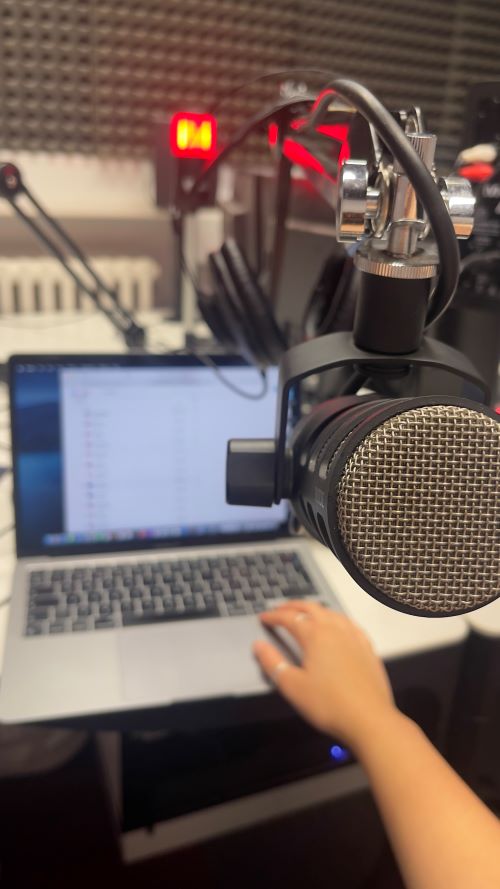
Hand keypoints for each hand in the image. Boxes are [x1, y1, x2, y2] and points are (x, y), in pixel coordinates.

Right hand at [253, 601, 396, 751]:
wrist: (369, 719)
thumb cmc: (329, 704)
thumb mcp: (292, 686)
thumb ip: (273, 662)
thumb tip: (259, 646)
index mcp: (315, 636)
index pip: (290, 618)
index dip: (274, 616)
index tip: (264, 618)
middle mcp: (336, 630)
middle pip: (311, 608)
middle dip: (293, 606)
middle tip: (280, 609)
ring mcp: (355, 637)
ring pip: (332, 613)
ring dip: (315, 609)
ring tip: (305, 614)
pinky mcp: (368, 648)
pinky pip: (350, 624)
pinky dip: (337, 619)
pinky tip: (338, 626)